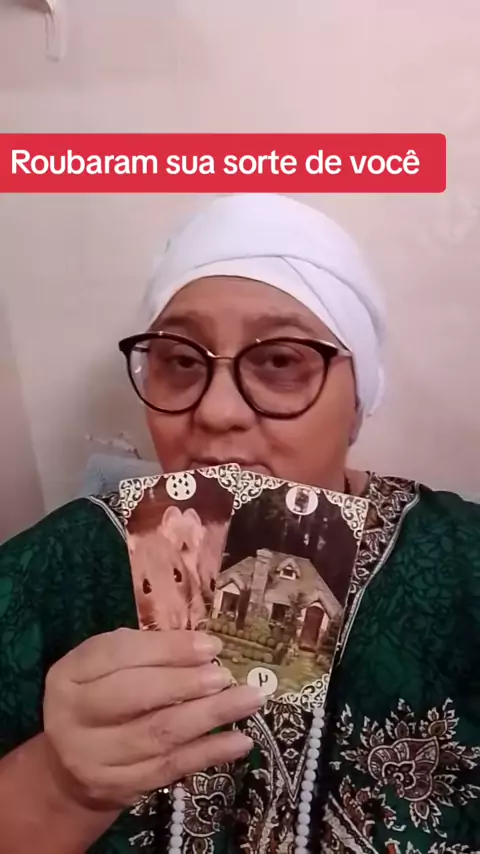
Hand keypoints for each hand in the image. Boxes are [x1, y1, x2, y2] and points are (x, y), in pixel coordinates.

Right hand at [43, 628, 261, 810]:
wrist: (71, 763)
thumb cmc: (101, 695)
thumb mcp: (110, 664)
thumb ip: (147, 652)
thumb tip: (206, 649)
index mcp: (70, 673)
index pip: (119, 654)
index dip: (168, 649)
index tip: (211, 646)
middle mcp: (74, 715)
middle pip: (135, 696)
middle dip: (186, 684)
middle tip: (226, 676)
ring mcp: (93, 756)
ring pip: (157, 734)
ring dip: (209, 716)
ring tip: (247, 700)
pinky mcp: (118, 786)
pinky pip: (170, 768)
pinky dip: (208, 753)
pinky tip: (240, 741)